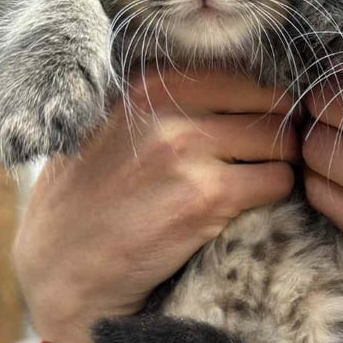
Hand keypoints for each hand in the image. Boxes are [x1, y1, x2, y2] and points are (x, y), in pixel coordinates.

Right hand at [15, 69, 298, 342]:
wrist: (62, 269)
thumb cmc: (88, 199)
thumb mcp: (113, 125)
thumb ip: (166, 100)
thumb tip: (239, 82)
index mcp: (147, 82)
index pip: (241, 73)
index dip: (261, 101)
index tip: (258, 125)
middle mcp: (167, 108)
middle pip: (269, 103)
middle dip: (277, 132)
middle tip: (267, 158)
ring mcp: (187, 152)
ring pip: (280, 143)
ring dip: (279, 165)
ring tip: (258, 184)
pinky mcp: (206, 199)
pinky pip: (278, 182)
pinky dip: (276, 194)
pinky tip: (251, 208)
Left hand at [303, 82, 342, 342]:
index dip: (338, 87)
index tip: (337, 91)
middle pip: (329, 119)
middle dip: (316, 116)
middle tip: (319, 121)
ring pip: (319, 160)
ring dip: (312, 155)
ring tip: (325, 156)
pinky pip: (327, 204)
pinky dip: (320, 190)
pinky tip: (334, 190)